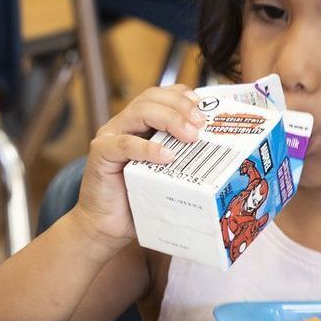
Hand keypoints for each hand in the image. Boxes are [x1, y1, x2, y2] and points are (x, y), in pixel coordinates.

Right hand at [71, 84, 202, 247]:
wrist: (108, 226)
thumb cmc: (139, 200)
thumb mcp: (167, 173)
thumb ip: (182, 157)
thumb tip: (220, 151)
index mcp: (139, 124)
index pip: (161, 95)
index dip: (182, 96)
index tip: (204, 108)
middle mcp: (123, 124)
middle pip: (151, 97)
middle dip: (180, 106)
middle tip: (201, 124)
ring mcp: (110, 136)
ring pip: (139, 111)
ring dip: (169, 120)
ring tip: (189, 136)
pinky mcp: (101, 153)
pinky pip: (124, 143)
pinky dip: (147, 147)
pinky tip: (166, 156)